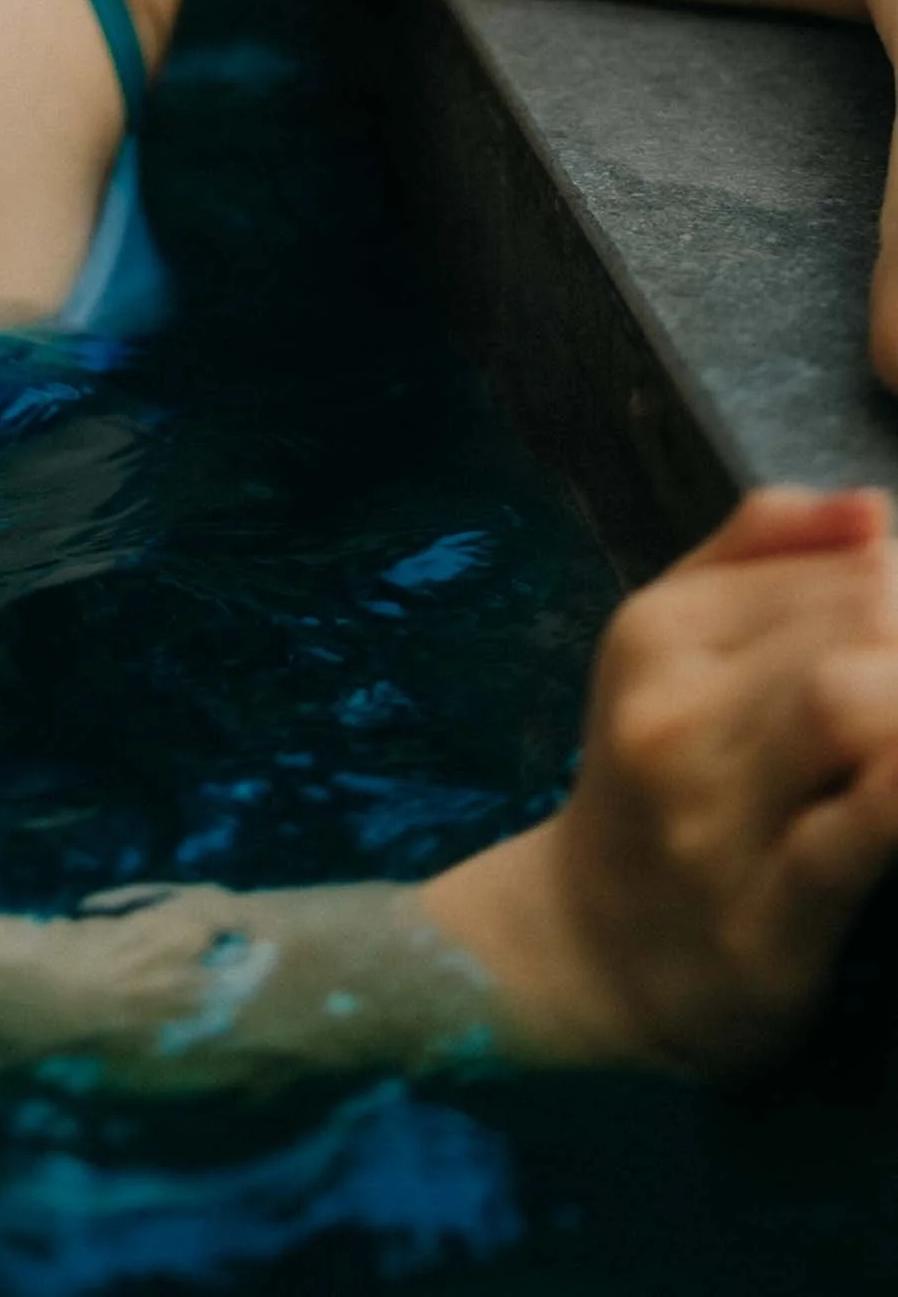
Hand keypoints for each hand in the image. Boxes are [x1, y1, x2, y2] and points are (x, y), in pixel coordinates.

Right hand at [427, 487, 897, 1067]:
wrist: (588, 952)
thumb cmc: (655, 781)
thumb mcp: (672, 641)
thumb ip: (760, 552)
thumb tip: (871, 505)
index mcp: (660, 630)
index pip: (839, 563)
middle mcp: (674, 711)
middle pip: (852, 618)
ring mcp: (715, 816)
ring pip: (849, 702)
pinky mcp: (769, 917)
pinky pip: (860, 830)